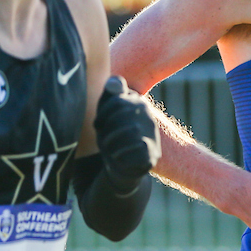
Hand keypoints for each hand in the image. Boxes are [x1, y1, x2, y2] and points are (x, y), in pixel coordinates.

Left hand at [94, 76, 160, 190]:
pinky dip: (121, 153)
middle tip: (101, 138)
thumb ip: (108, 96)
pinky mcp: (153, 153)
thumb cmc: (112, 137)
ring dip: (112, 142)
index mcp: (137, 102)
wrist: (123, 167)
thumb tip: (112, 82)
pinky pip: (138, 147)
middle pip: (124, 114)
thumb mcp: (106, 116)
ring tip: (109, 148)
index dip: (104, 112)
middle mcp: (148, 116)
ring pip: (131, 130)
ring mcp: (152, 134)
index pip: (119, 100)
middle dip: (107, 128)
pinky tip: (117, 157)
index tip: (97, 124)